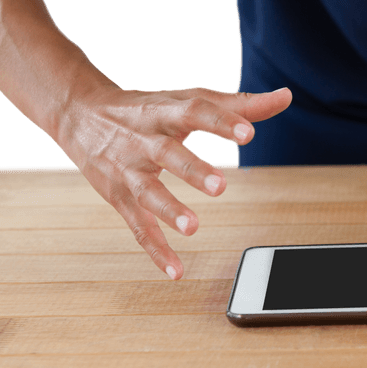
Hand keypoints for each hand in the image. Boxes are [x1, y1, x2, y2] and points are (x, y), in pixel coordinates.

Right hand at [56, 85, 291, 277]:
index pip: (195, 110)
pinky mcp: (118, 196)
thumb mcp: (188, 98)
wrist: (79, 112)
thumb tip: (286, 97)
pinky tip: (176, 270)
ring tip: (193, 228)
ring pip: (147, 191)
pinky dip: (155, 249)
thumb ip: (238, 104)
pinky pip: (136, 226)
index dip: (221, 122)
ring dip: (168, 210)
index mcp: (165, 110)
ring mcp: (128, 169)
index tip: (248, 133)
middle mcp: (143, 139)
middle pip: (168, 153)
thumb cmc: (145, 107)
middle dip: (192, 170)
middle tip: (221, 187)